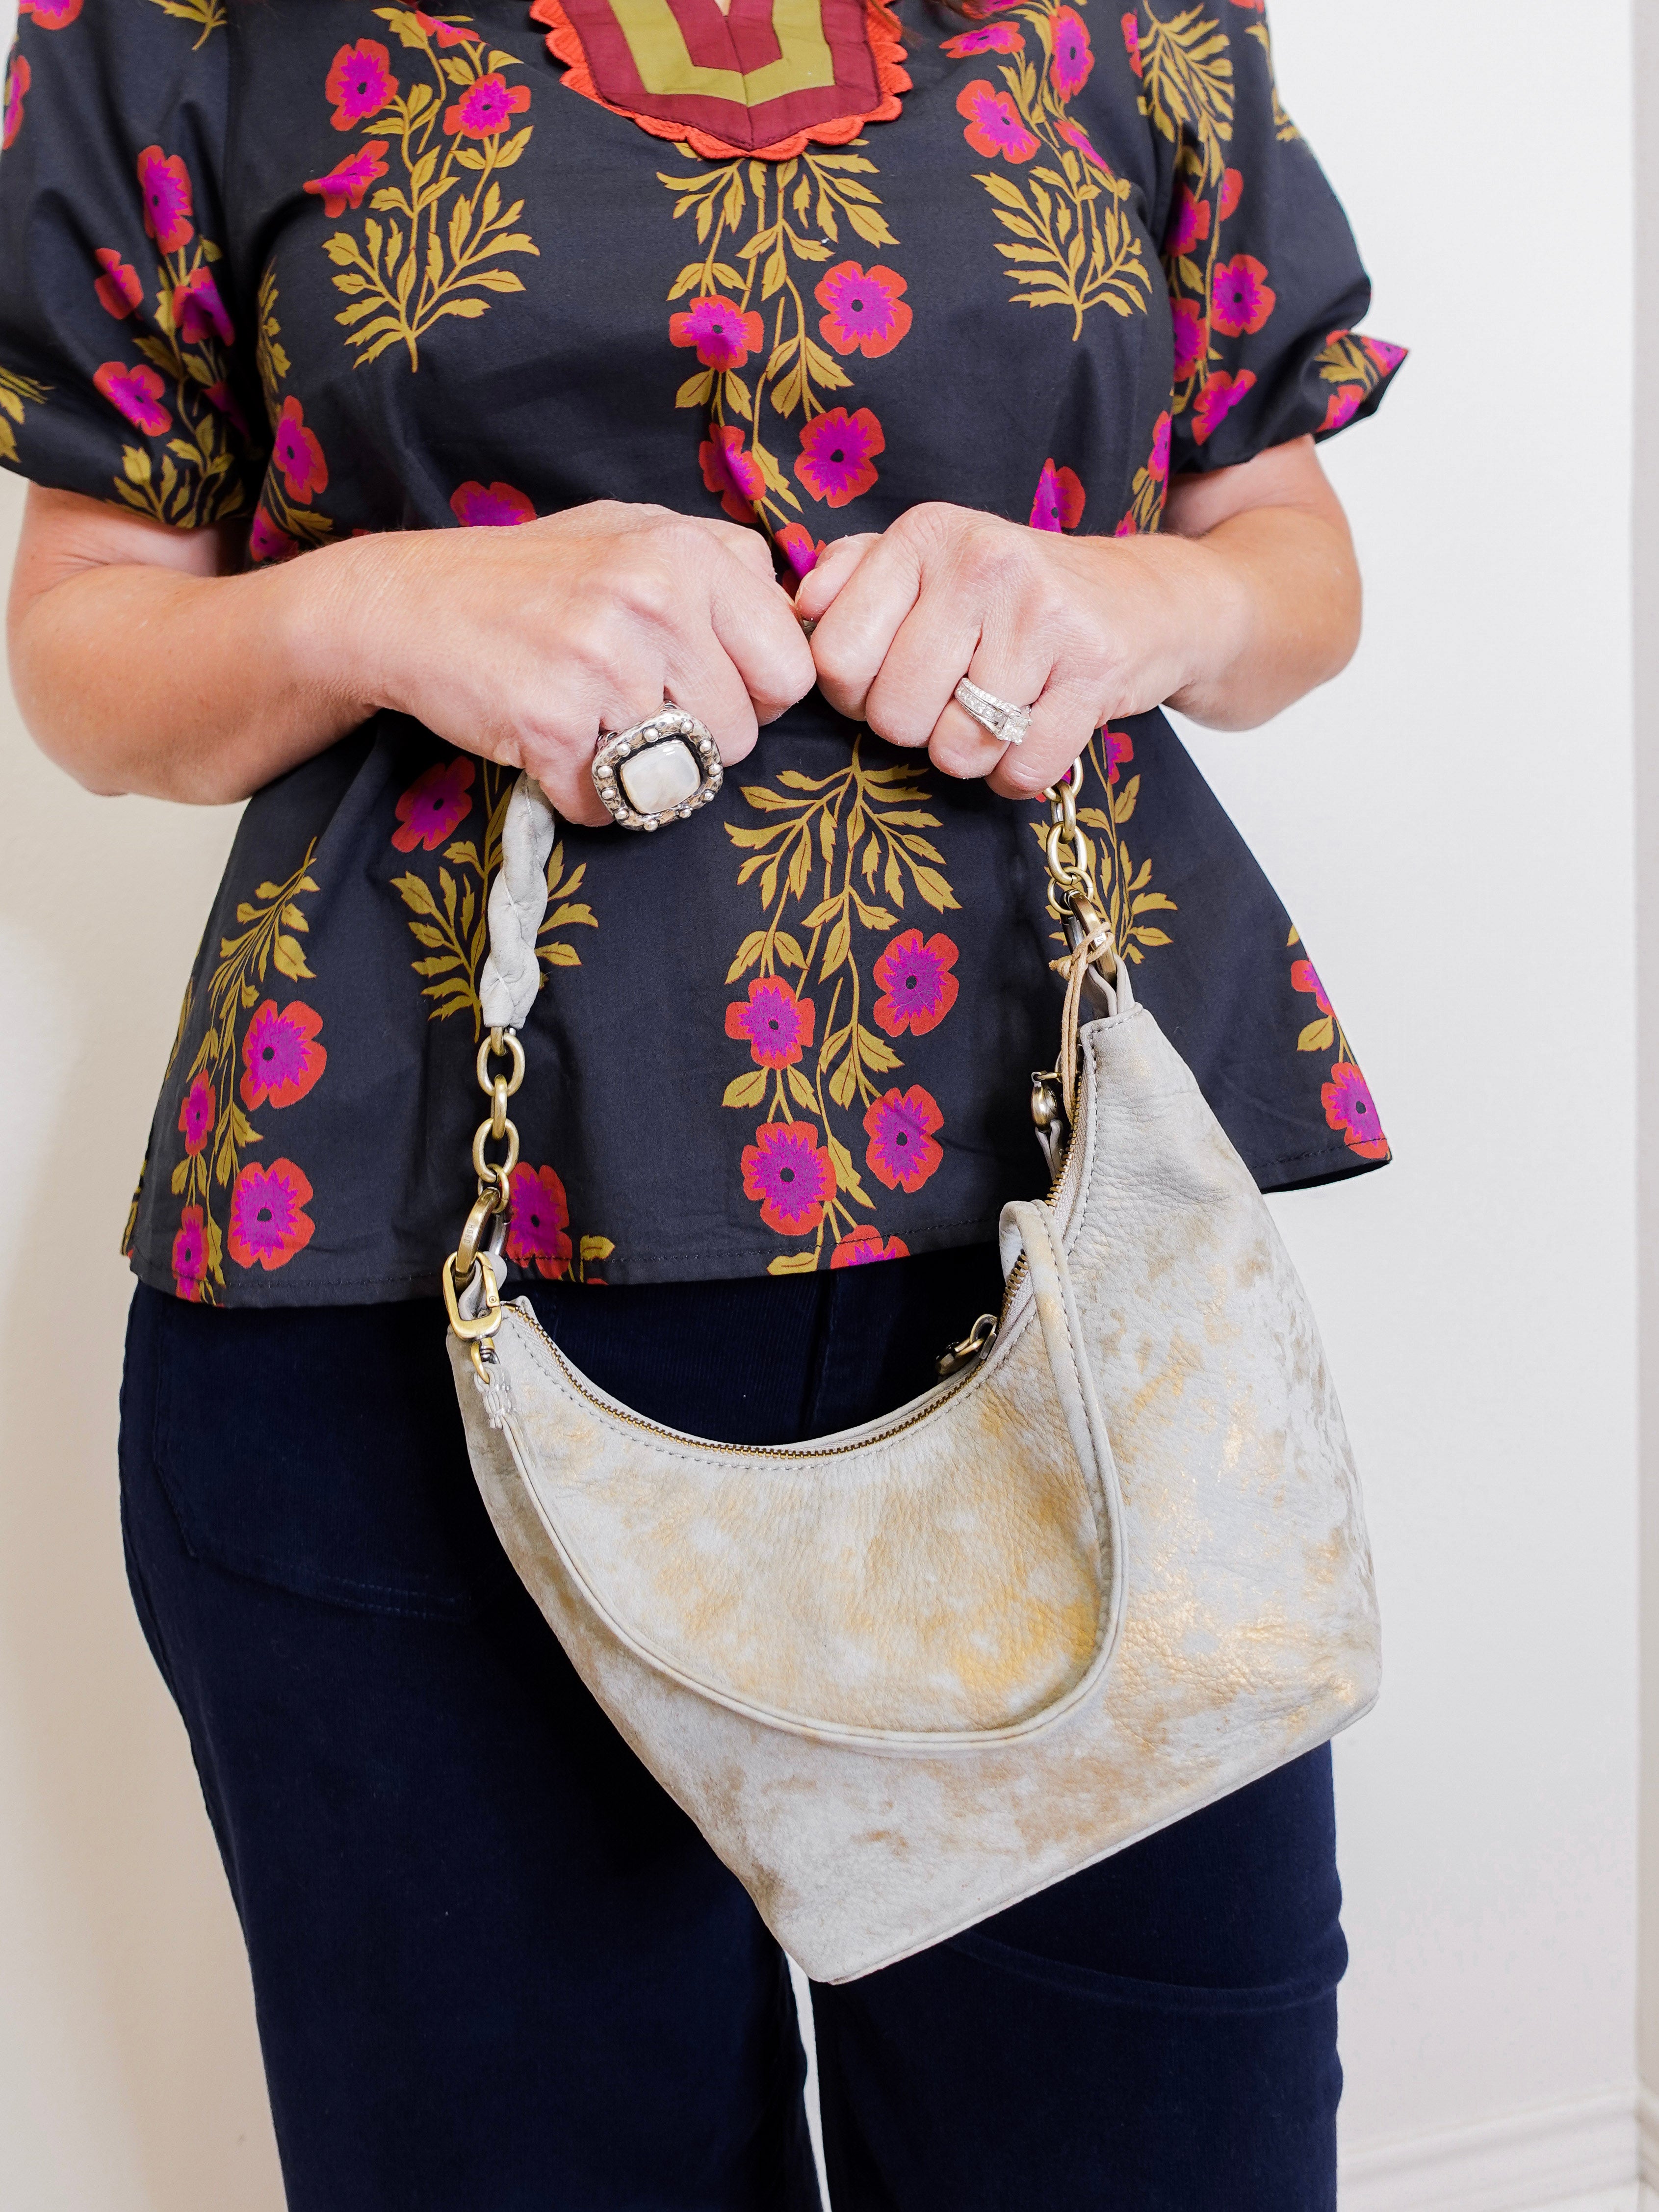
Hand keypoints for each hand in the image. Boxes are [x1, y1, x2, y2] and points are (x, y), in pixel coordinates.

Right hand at [328, 501, 816, 824]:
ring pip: (683, 777)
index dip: (757, 694)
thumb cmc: (535, 576)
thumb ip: (723, 567)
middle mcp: (651, 599)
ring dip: (642, 771)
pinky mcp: (551, 723)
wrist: (407, 604)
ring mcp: (600, 663)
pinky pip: (611, 806)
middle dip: (700, 739)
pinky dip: (585, 796)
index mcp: (686, 552)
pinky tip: (556, 747)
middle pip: (742, 734)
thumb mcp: (636, 533)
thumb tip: (801, 615)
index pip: (791, 668)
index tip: (709, 686)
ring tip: (595, 723)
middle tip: (639, 709)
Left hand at [793, 502, 1216, 800]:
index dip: (854, 694)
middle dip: (917, 728)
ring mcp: (1043, 615)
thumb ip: (851, 575)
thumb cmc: (1013, 594)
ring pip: (954, 750)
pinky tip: (1036, 728)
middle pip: (893, 715)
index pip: (836, 658)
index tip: (890, 678)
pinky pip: (1020, 770)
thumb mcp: (930, 561)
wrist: (1143, 598)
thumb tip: (797, 608)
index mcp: (926, 536)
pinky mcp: (1094, 669)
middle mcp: (982, 563)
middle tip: (954, 697)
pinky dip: (1021, 773)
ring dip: (970, 754)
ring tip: (999, 709)